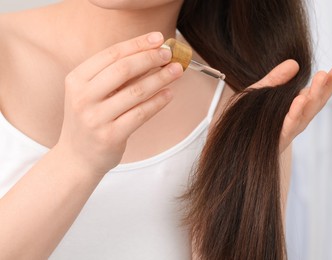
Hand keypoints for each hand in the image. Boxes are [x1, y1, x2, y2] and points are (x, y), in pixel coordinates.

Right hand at [55, 32, 182, 174]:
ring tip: (177, 71)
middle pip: (123, 69)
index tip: (158, 38)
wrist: (77, 158)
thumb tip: (150, 54)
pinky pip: (141, 114)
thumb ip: (114, 75)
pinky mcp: (110, 136)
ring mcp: (95, 118)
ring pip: (136, 91)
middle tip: (170, 54)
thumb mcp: (91, 93)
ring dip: (160, 78)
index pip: (111, 54)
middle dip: (150, 58)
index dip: (137, 44)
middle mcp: (83, 97)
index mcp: (76, 79)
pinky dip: (158, 102)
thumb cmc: (89, 120)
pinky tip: (169, 94)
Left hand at [249, 60, 331, 151]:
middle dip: (330, 85)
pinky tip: (301, 99)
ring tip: (322, 77)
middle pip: (317, 101)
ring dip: (315, 94)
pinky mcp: (277, 139)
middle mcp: (295, 119)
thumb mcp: (260, 92)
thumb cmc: (246, 119)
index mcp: (294, 107)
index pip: (317, 94)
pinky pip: (289, 125)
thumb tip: (293, 63)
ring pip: (306, 112)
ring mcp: (288, 130)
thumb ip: (276, 79)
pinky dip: (295, 113)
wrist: (232, 142)